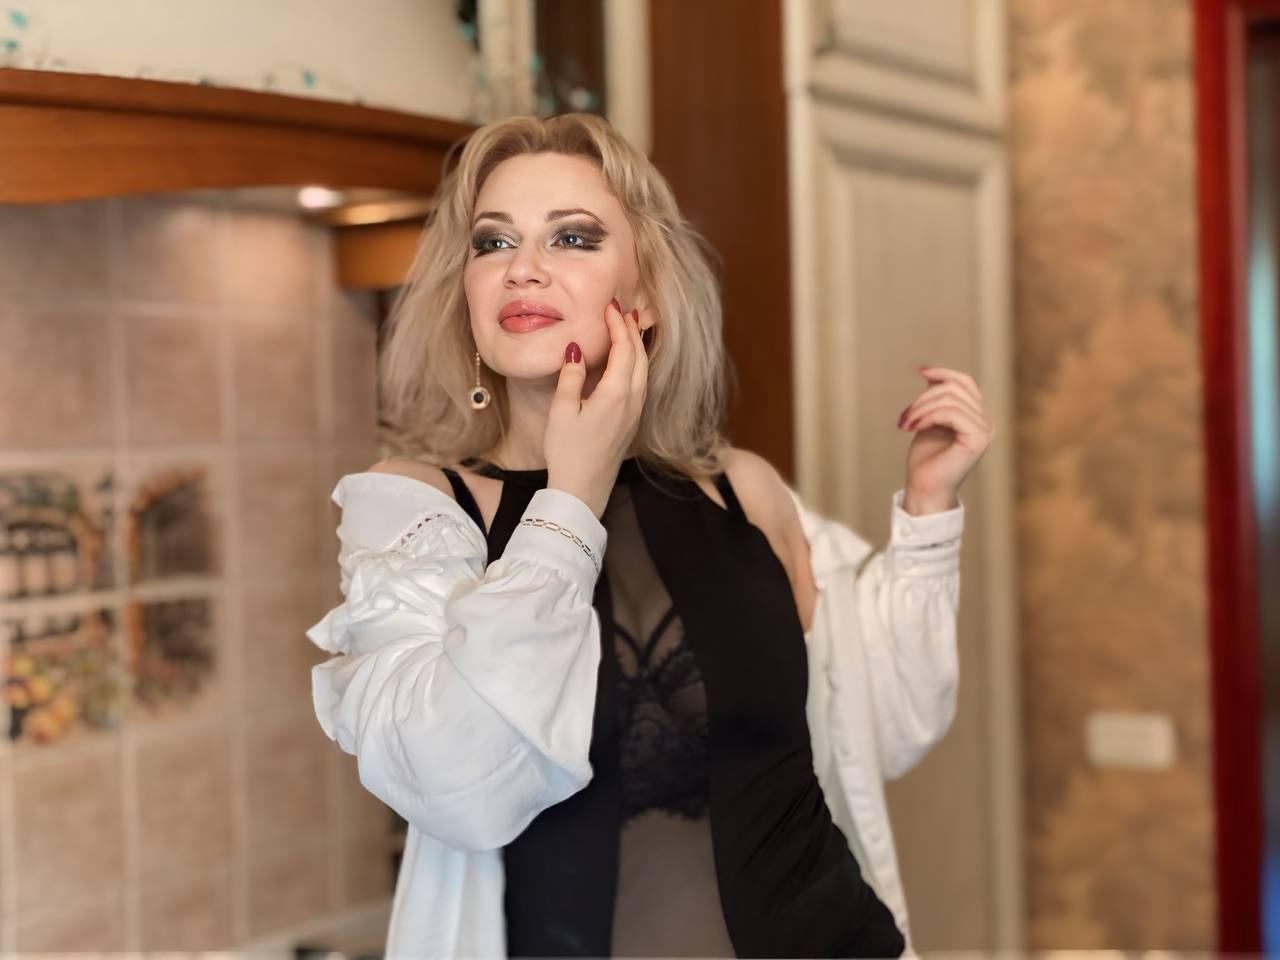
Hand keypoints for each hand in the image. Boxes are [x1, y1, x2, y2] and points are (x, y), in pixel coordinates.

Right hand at [545, 297, 648, 516]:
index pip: (624, 349)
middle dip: (631, 330)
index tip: (610, 305)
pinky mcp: (631, 423)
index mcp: (615, 393)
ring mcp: (634, 413)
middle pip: (639, 356)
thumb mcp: (562, 411)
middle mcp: (632, 401)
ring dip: (636, 347)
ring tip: (627, 329)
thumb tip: (577, 349)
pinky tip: (626, 363)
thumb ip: (572, 377)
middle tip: (621, 310)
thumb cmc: (568, 452)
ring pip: (643, 370)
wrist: (583, 490)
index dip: (618, 325)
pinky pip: (640, 384)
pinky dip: (635, 364)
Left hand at [897, 366, 994, 514]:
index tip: (921, 372)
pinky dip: (928, 416)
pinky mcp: (978, 439)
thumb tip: (929, 373)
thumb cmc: (925, 460)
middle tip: (905, 416)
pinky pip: (952, 413)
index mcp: (975, 417)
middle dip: (924, 397)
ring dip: (921, 408)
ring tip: (906, 423)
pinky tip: (915, 427)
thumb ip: (935, 400)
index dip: (944, 373)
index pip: (965, 383)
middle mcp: (985, 422)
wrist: (924, 488)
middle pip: (955, 388)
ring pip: (951, 399)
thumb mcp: (928, 421)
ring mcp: (984, 430)